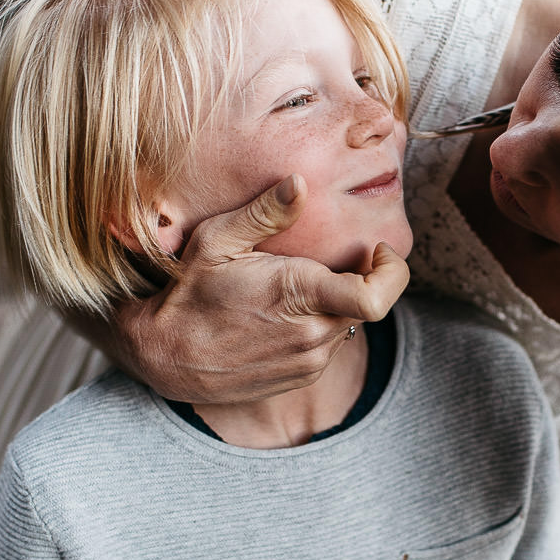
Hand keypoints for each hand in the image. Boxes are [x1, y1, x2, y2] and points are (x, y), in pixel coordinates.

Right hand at [92, 176, 409, 402]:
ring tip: (295, 288)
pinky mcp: (302, 377)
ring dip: (336, 304)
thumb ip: (265, 213)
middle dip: (359, 279)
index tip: (377, 251)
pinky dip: (319, 325)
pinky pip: (329, 345)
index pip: (377, 297)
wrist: (167, 356)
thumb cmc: (189, 293)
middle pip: (368, 305)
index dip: (393, 272)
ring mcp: (309, 361)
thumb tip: (299, 183)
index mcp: (300, 295)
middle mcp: (312, 334)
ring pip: (347, 324)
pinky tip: (284, 315)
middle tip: (330, 259)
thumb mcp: (218, 241)